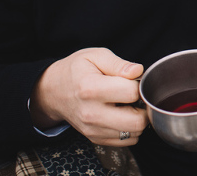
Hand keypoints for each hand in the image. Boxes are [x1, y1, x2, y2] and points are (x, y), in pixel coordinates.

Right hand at [30, 47, 147, 145]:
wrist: (53, 91)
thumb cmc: (76, 71)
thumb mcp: (95, 56)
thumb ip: (119, 64)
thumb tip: (138, 71)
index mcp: (91, 88)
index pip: (132, 93)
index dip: (138, 84)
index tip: (132, 81)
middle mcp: (91, 113)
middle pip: (136, 121)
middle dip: (143, 107)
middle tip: (136, 96)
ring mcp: (92, 129)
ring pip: (134, 133)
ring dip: (138, 118)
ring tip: (127, 104)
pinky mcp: (95, 138)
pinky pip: (126, 141)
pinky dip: (130, 129)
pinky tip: (122, 114)